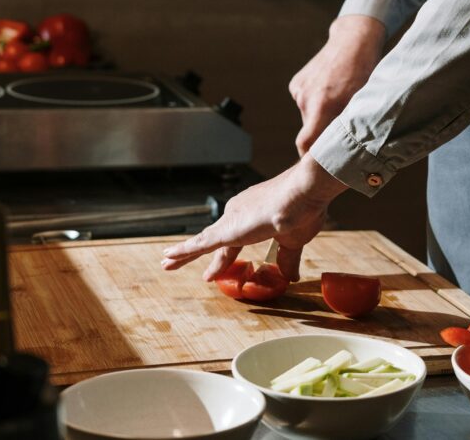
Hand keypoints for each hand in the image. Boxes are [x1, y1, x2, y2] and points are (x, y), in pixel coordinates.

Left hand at [161, 156, 348, 281]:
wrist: (303, 193)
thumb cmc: (303, 210)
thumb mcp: (294, 241)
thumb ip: (287, 259)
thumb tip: (290, 277)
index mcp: (253, 215)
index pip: (235, 240)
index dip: (226, 257)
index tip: (216, 267)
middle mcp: (238, 213)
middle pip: (214, 239)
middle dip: (198, 251)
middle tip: (177, 259)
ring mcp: (231, 220)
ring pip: (203, 240)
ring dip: (184, 253)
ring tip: (166, 262)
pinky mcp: (227, 230)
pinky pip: (200, 243)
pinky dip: (184, 250)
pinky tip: (169, 256)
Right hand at [289, 15, 385, 155]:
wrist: (353, 40)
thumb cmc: (365, 72)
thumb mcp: (363, 102)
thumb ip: (352, 127)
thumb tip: (354, 154)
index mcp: (323, 106)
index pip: (305, 145)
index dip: (310, 158)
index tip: (320, 163)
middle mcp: (307, 99)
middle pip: (309, 131)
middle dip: (322, 135)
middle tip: (339, 133)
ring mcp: (299, 90)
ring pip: (309, 116)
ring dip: (321, 116)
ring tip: (339, 104)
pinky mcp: (296, 83)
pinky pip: (306, 102)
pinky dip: (317, 103)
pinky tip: (331, 91)